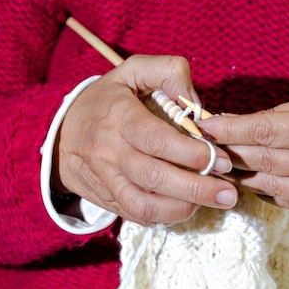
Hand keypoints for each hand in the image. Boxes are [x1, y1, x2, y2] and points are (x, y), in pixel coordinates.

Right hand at [55, 55, 235, 224]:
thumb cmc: (107, 101)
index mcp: (120, 118)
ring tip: (214, 202)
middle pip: (155, 177)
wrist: (60, 136)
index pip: (157, 140)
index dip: (191, 153)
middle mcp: (111, 152)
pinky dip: (165, 217)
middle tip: (229, 192)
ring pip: (145, 205)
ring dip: (183, 208)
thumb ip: (168, 72)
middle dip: (197, 188)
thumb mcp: (132, 71)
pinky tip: (189, 206)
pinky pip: (137, 216)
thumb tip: (196, 103)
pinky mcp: (108, 200)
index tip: (221, 159)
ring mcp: (107, 180)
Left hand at [197, 80, 288, 216]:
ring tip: (225, 163)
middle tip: (206, 145)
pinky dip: (271, 191)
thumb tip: (243, 123)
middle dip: (231, 152)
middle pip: (266, 161)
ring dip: (245, 175)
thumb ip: (285, 114)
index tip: (206, 125)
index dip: (231, 129)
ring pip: (274, 187)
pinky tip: (259, 178)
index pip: (267, 130)